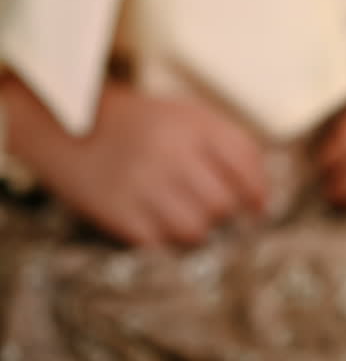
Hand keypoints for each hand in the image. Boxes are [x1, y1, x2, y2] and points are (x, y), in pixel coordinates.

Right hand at [3, 76, 266, 246]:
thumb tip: (262, 198)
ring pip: (196, 229)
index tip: (257, 206)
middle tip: (208, 207)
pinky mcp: (117, 212)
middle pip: (223, 203)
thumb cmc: (142, 126)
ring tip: (181, 215)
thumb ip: (229, 147)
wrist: (67, 126)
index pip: (245, 162)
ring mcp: (142, 183)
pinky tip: (155, 223)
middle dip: (223, 211)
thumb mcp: (187, 117)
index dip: (257, 190)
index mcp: (193, 124)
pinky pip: (160, 243)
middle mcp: (171, 152)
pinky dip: (164, 240)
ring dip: (196, 229)